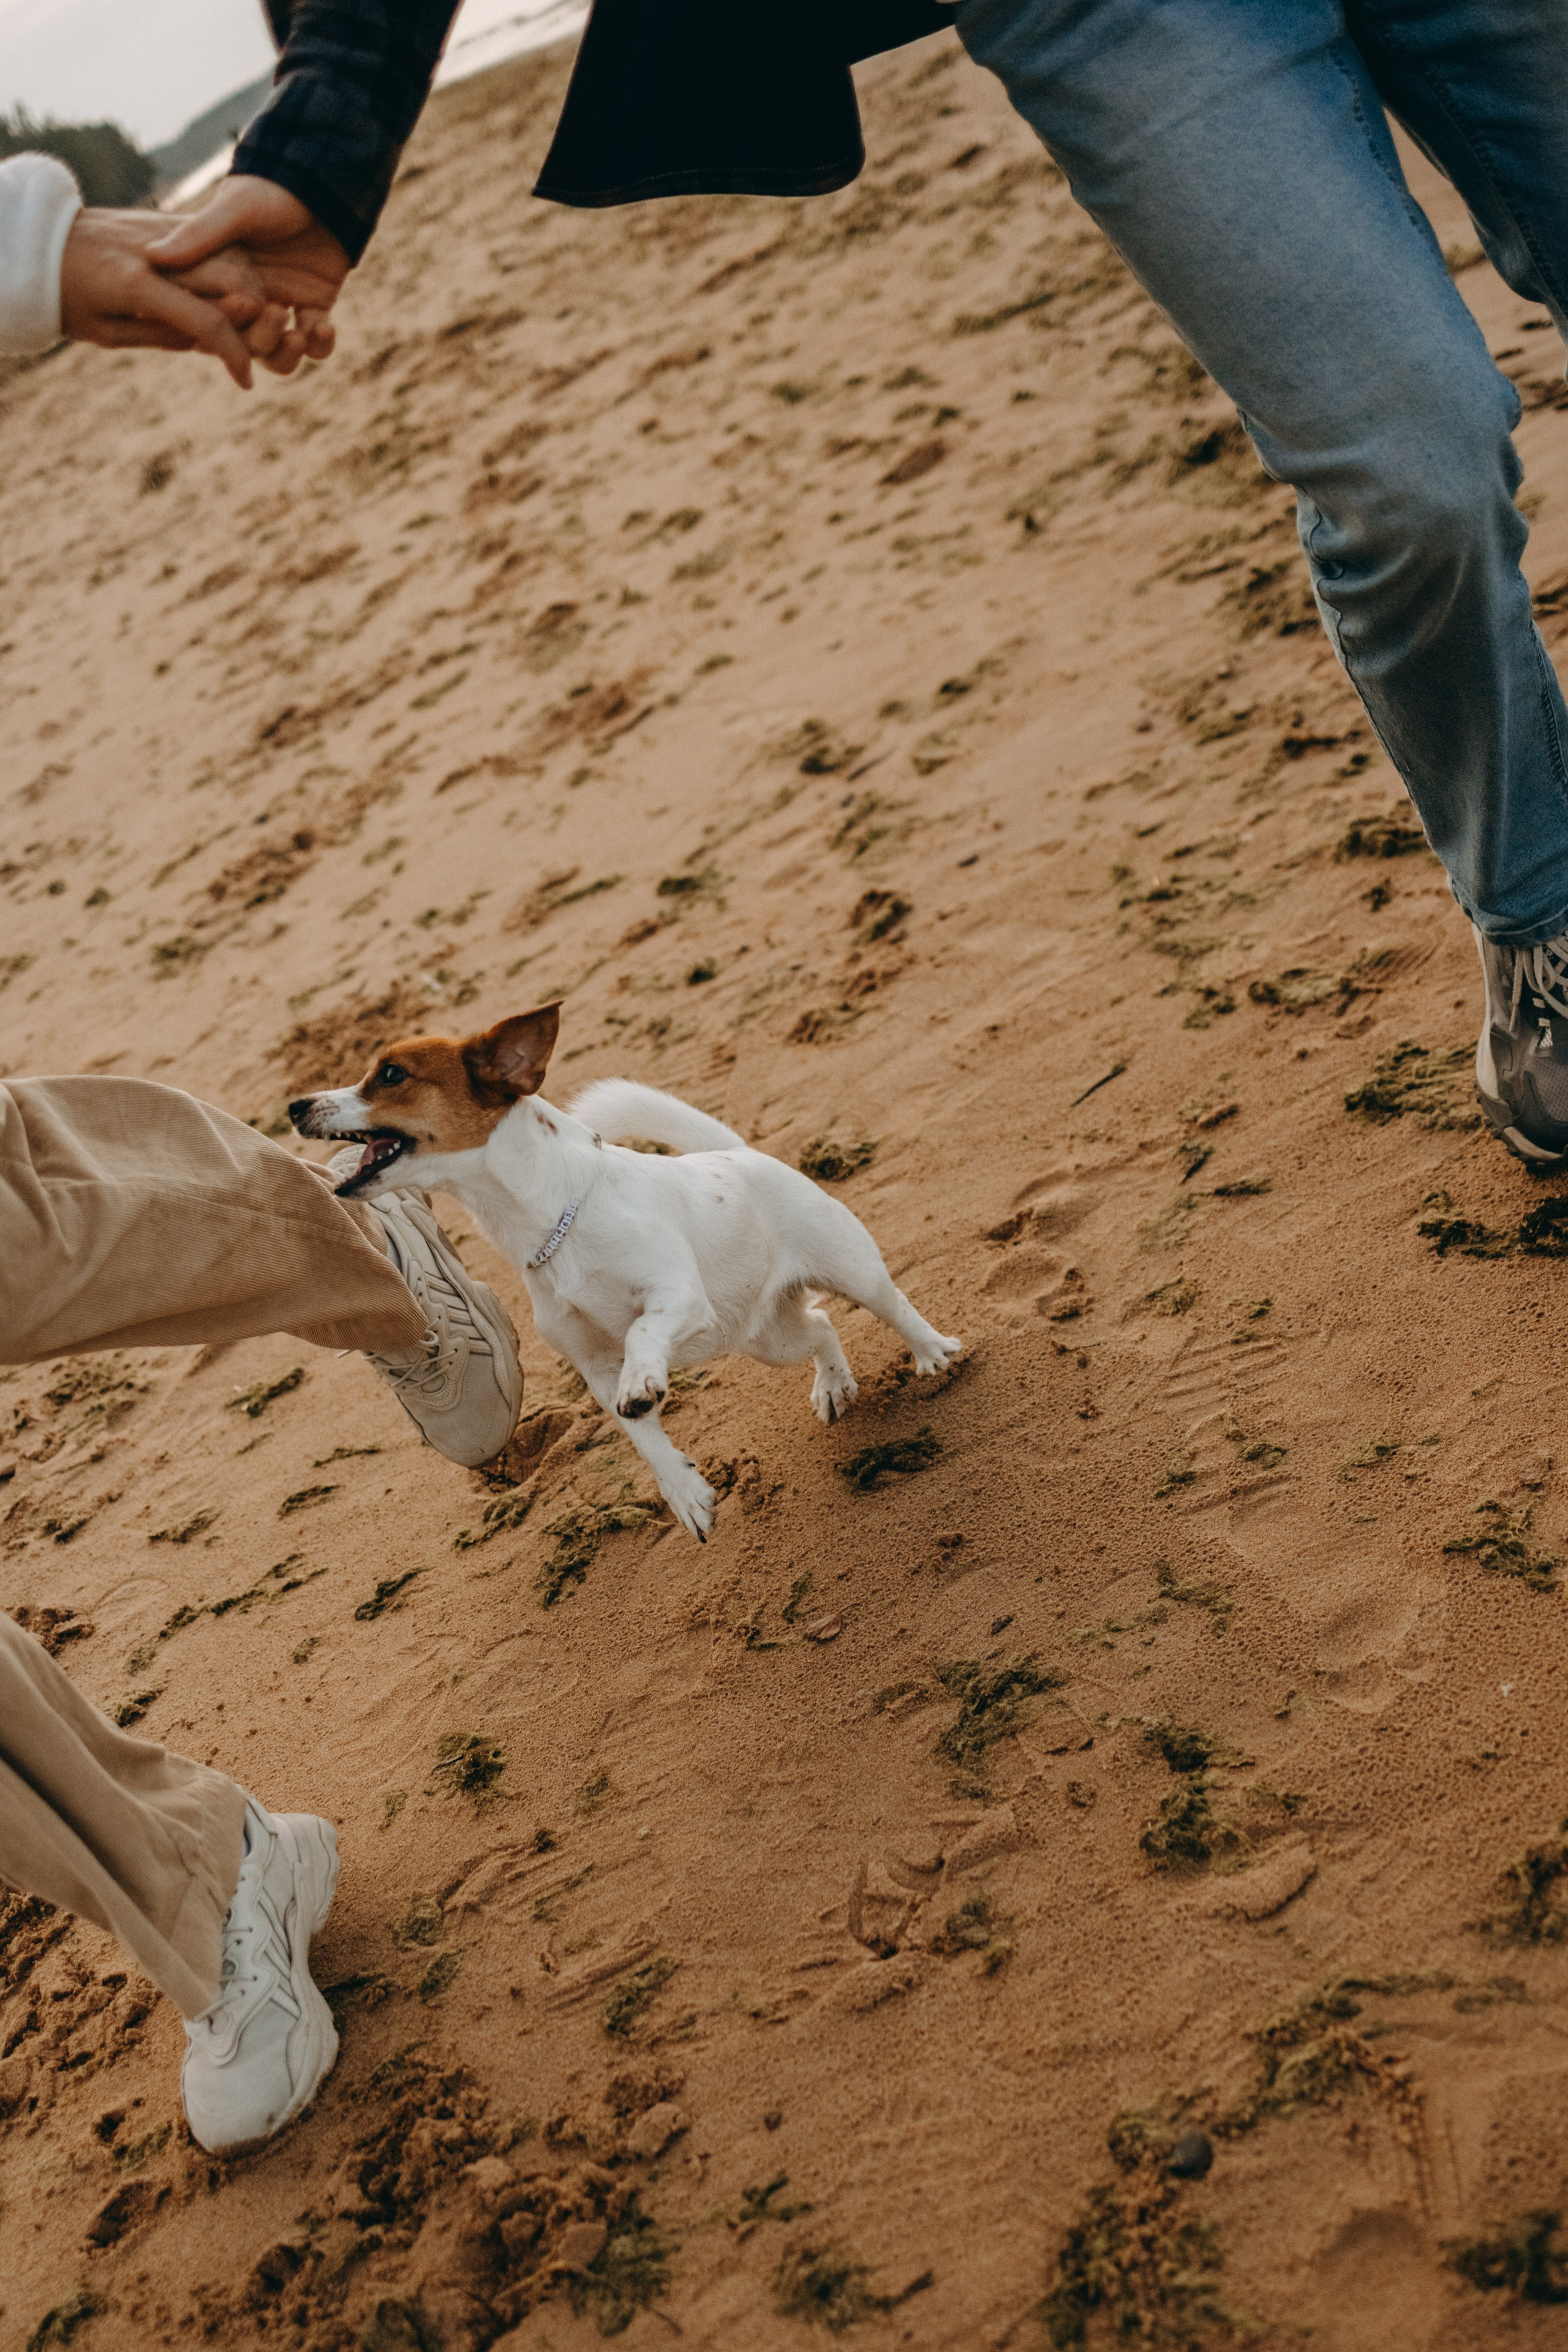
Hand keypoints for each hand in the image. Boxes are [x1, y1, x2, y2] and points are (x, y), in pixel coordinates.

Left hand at [59, 209, 276, 386]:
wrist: (38, 240)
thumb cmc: (67, 297)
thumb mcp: (108, 334)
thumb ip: (162, 338)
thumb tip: (210, 344)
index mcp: (137, 286)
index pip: (207, 321)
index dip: (234, 355)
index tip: (245, 380)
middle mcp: (156, 253)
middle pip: (234, 282)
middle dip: (253, 317)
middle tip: (247, 342)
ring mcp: (163, 230)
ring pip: (232, 258)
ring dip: (247, 291)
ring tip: (234, 319)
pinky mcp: (163, 220)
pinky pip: (214, 243)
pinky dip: (230, 271)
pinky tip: (221, 294)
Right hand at [148, 178, 349, 375]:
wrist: (324, 182)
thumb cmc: (274, 190)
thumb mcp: (235, 209)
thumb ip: (199, 235)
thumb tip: (151, 257)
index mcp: (222, 278)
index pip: (209, 319)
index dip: (212, 335)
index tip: (225, 329)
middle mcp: (248, 297)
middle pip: (244, 344)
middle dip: (259, 342)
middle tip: (275, 315)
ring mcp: (281, 303)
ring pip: (277, 352)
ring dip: (286, 354)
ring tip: (299, 336)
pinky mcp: (315, 306)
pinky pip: (316, 344)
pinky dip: (320, 345)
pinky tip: (323, 327)